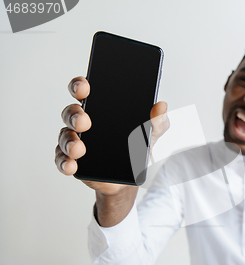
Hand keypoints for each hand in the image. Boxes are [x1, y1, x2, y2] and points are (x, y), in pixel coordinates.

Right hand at [54, 76, 169, 195]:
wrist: (131, 178)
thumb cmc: (135, 148)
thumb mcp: (150, 134)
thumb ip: (157, 121)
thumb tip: (161, 106)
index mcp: (99, 108)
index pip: (83, 90)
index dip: (80, 85)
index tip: (85, 87)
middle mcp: (83, 122)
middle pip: (71, 112)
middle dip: (74, 115)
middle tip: (85, 122)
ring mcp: (75, 141)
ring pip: (65, 136)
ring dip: (69, 141)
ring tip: (79, 148)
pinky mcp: (73, 161)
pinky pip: (63, 159)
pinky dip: (65, 162)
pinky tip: (72, 165)